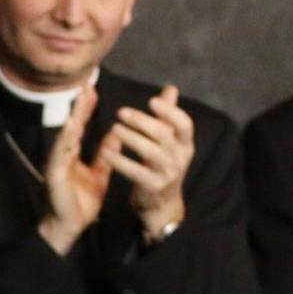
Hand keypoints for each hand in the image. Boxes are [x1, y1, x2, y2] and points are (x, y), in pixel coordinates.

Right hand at [39, 85, 113, 254]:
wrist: (69, 227)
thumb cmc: (81, 204)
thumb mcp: (99, 175)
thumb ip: (106, 155)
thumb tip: (116, 136)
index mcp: (72, 155)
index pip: (80, 128)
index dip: (86, 110)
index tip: (92, 91)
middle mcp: (63, 155)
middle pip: (71, 127)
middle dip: (79, 107)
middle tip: (86, 86)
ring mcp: (57, 164)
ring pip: (66, 136)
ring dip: (73, 117)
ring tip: (81, 100)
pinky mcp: (54, 174)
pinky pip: (60, 154)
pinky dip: (65, 139)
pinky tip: (70, 126)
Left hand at [109, 84, 192, 229]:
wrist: (160, 205)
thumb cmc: (162, 166)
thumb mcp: (169, 142)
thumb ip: (168, 116)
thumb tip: (171, 88)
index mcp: (185, 144)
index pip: (185, 124)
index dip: (170, 111)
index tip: (152, 101)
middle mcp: (180, 158)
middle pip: (163, 134)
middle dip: (142, 121)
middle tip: (121, 112)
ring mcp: (168, 174)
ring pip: (150, 151)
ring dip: (130, 138)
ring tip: (114, 128)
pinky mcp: (153, 187)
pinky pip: (135, 171)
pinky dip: (120, 161)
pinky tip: (107, 152)